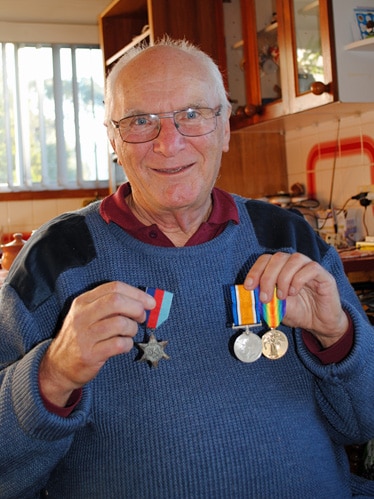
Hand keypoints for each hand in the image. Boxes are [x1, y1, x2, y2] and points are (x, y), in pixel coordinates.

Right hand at [39, 281, 155, 406]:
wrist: (58, 367)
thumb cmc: (81, 338)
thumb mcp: (87, 315)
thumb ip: (110, 306)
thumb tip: (143, 302)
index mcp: (83, 301)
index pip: (113, 287)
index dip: (136, 293)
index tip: (150, 302)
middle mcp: (81, 316)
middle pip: (116, 301)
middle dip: (137, 308)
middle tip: (142, 317)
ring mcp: (84, 335)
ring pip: (120, 323)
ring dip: (132, 329)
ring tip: (129, 334)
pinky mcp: (89, 354)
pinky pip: (119, 344)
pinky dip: (127, 344)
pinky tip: (123, 345)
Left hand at [244, 252, 347, 347]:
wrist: (320, 324)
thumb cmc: (298, 312)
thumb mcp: (276, 307)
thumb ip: (265, 299)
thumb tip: (250, 294)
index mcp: (281, 268)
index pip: (266, 259)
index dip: (255, 270)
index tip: (248, 286)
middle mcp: (295, 264)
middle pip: (278, 258)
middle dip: (267, 277)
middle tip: (265, 297)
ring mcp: (310, 267)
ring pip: (295, 259)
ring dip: (283, 278)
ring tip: (282, 296)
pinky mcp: (324, 275)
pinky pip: (311, 268)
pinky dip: (299, 279)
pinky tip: (294, 292)